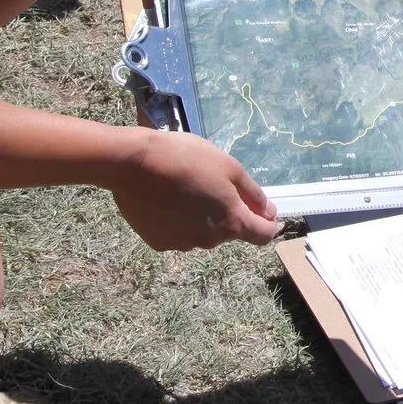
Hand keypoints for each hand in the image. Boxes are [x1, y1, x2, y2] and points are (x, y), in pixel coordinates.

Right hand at [111, 132, 279, 249]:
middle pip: (229, 231)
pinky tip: (165, 200)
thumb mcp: (229, 167)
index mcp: (231, 222)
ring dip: (201, 217)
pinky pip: (177, 233)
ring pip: (202, 233)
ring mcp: (182, 244)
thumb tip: (269, 212)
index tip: (258, 207)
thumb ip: (253, 194)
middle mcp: (209, 241)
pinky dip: (177, 221)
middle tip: (210, 183)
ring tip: (184, 189)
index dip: (265, 221)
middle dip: (227, 212)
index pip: (263, 235)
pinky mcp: (158, 243)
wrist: (133, 164)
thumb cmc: (186, 158)